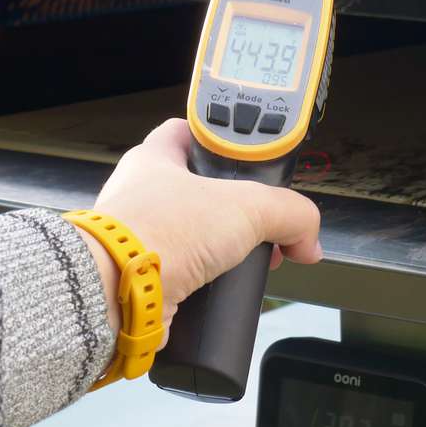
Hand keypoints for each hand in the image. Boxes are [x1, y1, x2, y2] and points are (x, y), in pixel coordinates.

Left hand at [78, 119, 322, 339]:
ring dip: (224, 249)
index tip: (252, 150)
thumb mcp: (247, 206)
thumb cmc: (157, 233)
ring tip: (249, 257)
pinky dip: (209, 283)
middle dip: (236, 207)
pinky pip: (186, 274)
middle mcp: (143, 195)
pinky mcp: (146, 277)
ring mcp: (141, 238)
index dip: (224, 138)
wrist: (117, 294)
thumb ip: (290, 213)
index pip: (191, 131)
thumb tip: (308, 236)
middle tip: (263, 216)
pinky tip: (225, 289)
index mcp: (155, 158)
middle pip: (200, 190)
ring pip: (194, 235)